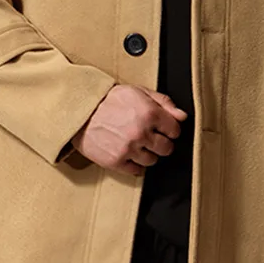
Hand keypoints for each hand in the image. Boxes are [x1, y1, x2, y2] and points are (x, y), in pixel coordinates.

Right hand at [71, 85, 187, 175]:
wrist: (81, 111)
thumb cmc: (109, 100)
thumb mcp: (139, 92)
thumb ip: (164, 103)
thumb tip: (182, 116)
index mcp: (149, 114)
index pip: (175, 131)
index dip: (169, 129)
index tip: (162, 128)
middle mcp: (141, 133)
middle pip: (167, 148)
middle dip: (161, 143)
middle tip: (150, 137)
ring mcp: (129, 149)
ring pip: (152, 160)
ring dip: (148, 153)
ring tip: (137, 144)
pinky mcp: (116, 162)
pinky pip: (137, 170)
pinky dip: (135, 164)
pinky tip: (129, 153)